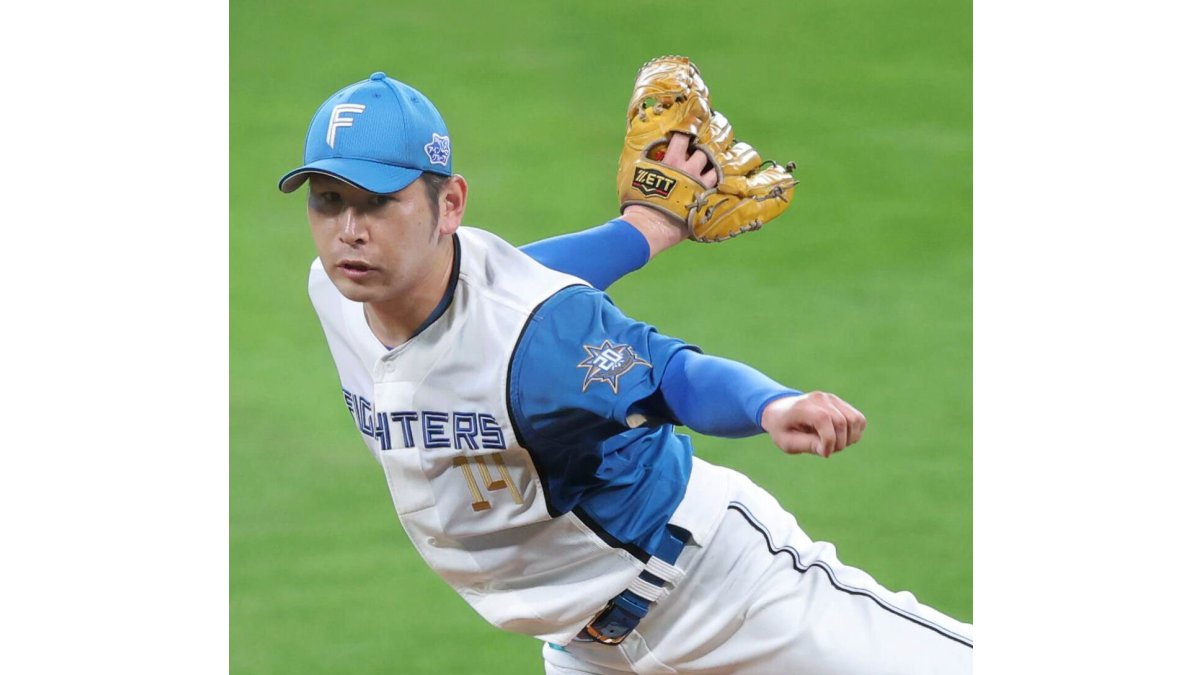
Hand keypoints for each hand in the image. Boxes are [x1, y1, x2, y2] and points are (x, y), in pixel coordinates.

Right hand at [621, 133, 717, 255]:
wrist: (649, 226)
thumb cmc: (637, 200)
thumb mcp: (634, 173)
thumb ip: (641, 158)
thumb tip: (640, 148)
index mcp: (672, 161)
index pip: (683, 138)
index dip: (686, 133)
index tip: (687, 134)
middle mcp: (689, 170)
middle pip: (703, 152)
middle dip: (700, 152)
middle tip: (697, 155)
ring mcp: (699, 186)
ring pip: (714, 170)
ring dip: (711, 169)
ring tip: (707, 171)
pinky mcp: (704, 201)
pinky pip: (716, 189)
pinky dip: (715, 186)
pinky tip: (713, 187)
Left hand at [760, 392, 866, 457]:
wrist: (780, 411)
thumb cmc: (782, 429)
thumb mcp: (787, 442)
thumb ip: (806, 445)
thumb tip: (826, 449)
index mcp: (802, 407)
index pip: (824, 420)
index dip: (828, 441)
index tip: (823, 454)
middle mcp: (819, 399)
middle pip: (842, 422)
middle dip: (839, 443)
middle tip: (827, 451)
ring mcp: (832, 399)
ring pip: (855, 420)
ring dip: (850, 438)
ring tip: (834, 444)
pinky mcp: (840, 403)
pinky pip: (859, 419)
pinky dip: (855, 432)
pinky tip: (842, 438)